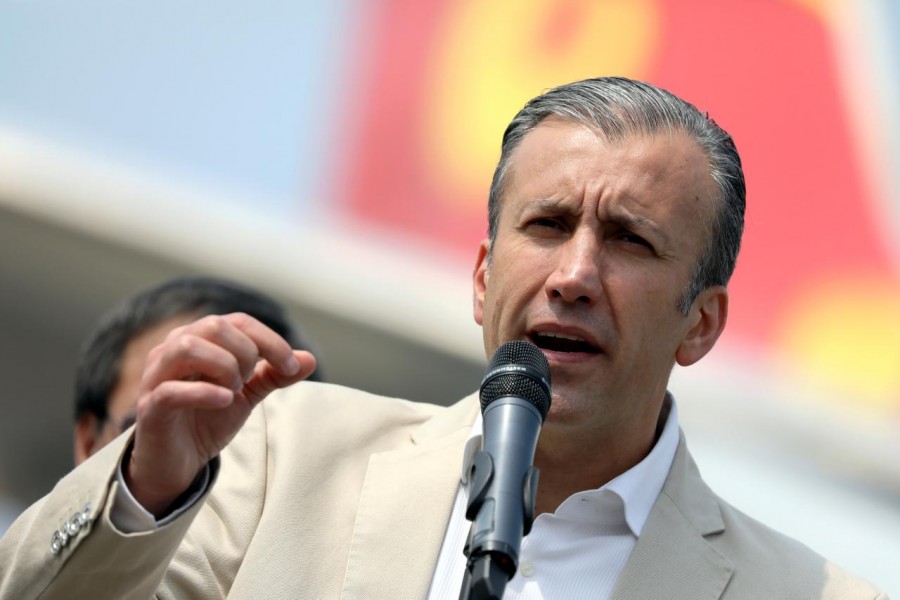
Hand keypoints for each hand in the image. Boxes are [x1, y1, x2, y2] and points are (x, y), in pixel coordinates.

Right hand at [124, 312, 316, 515]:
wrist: (179, 462)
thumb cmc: (208, 418)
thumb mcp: (248, 394)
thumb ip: (275, 374)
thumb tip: (310, 359)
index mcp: (200, 339)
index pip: (239, 321)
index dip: (271, 341)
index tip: (291, 367)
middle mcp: (174, 349)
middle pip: (215, 326)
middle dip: (246, 352)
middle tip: (250, 381)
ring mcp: (157, 376)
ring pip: (188, 347)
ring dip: (223, 367)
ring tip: (234, 390)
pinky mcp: (150, 407)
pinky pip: (171, 390)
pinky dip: (205, 392)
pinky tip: (226, 401)